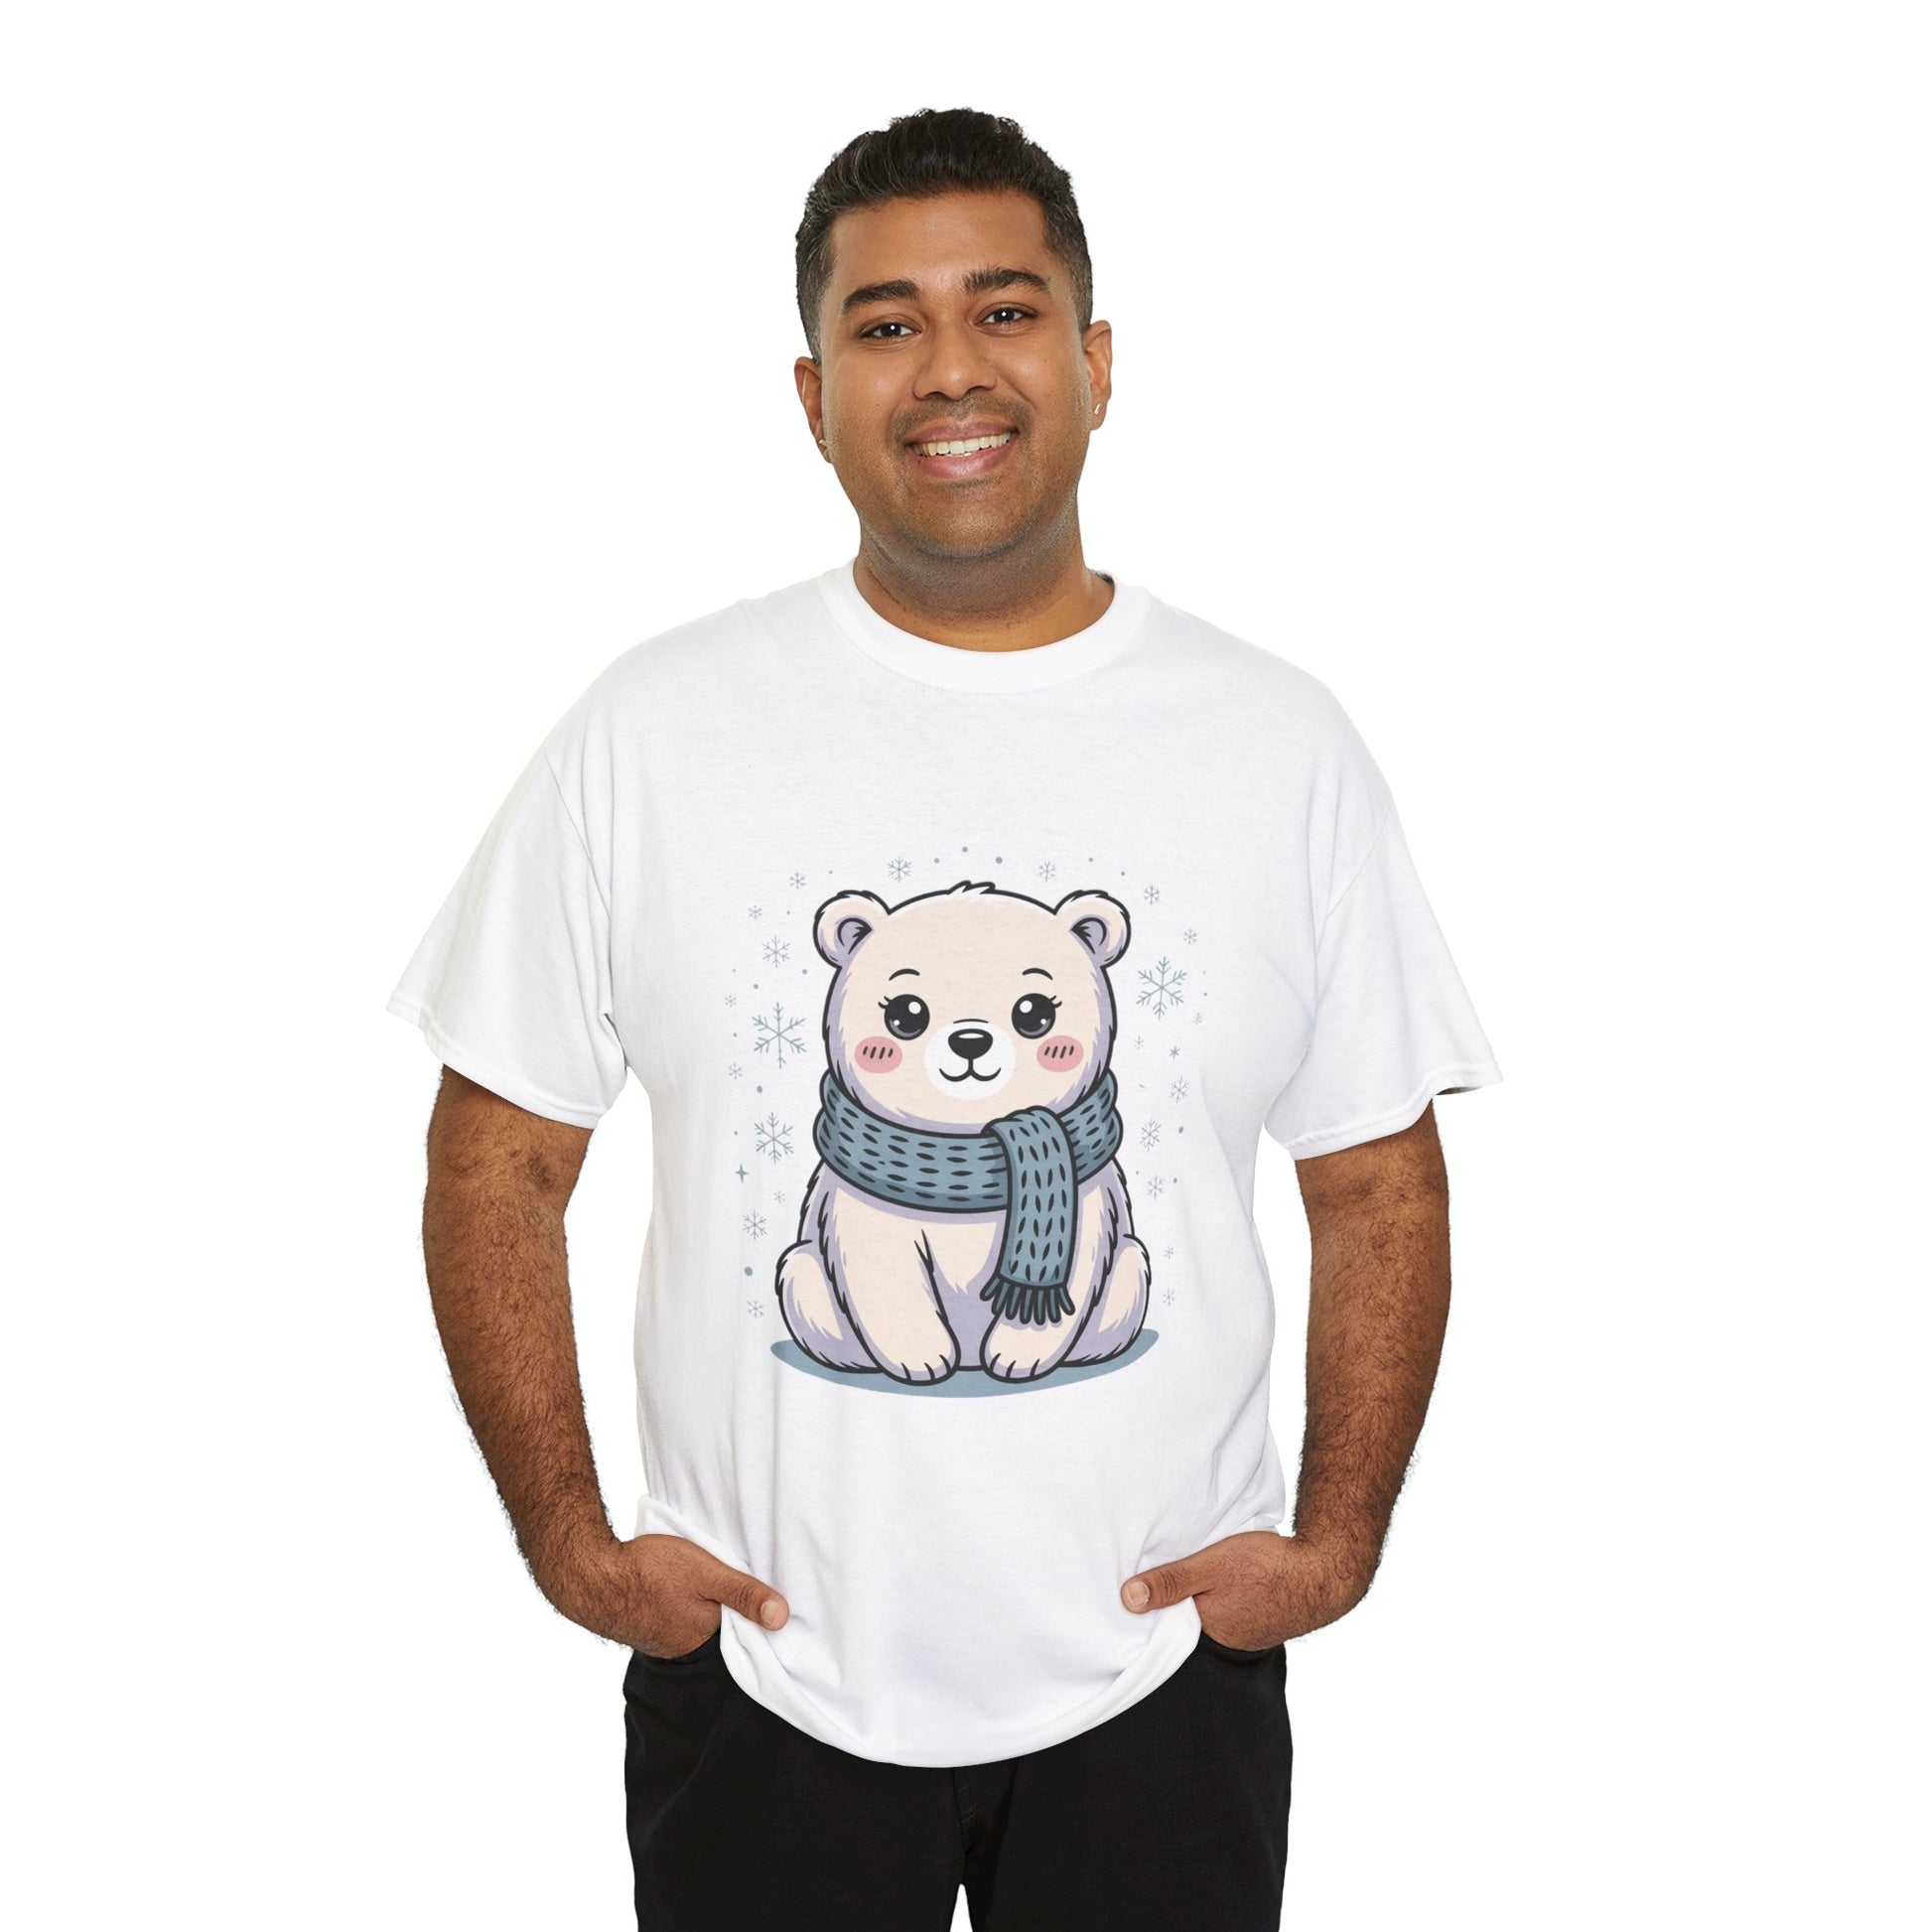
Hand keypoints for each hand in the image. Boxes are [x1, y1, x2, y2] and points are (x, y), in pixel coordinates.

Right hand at [542, 1529, 789, 1657]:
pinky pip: (673, 1618)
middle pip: (719, 1627)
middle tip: (735, 1581)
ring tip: (706, 1583)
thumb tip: (782, 1618)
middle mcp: (684, 1647)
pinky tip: (677, 1588)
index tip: (764, 1594)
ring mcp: (661, 1639)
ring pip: (695, 1622)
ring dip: (702, 1606)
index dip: (752, 1613)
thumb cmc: (649, 1570)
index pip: (742, 1632)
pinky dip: (680, 1605)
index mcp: (705, 1637)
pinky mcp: (645, 1626)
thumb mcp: (706, 1572)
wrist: (591, 1574)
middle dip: (728, 1610)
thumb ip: (743, 1593)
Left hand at [1119, 1531, 1374, 1648]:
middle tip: (1155, 1584)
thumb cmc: (1267, 1568)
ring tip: (1187, 1580)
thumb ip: (1171, 1581)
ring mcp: (1247, 1634)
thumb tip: (1127, 1599)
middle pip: (1187, 1625)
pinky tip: (1222, 1583)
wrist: (1325, 1571)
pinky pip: (1231, 1613)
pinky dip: (1222, 1600)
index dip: (1150, 1612)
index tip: (1130, 1596)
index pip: (1165, 1630)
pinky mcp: (1262, 1620)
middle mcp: (1226, 1641)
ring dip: (1200, 1602)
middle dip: (1173, 1608)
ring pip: (1210, 1618)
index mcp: (1207, 1632)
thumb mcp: (1210, 1566)